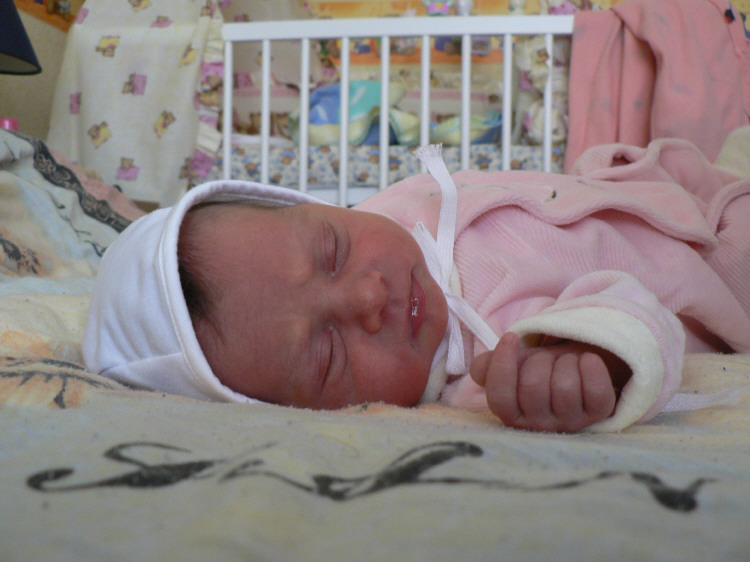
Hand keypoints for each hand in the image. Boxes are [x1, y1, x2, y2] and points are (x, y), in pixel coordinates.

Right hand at [470, 332, 622, 432]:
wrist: (575, 368)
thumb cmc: (538, 368)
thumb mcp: (511, 364)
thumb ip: (488, 366)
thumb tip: (480, 368)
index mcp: (513, 415)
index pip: (500, 398)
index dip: (502, 365)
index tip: (510, 338)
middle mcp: (540, 426)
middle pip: (533, 387)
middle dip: (539, 360)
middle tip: (545, 358)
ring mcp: (571, 423)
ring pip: (565, 387)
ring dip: (565, 362)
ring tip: (565, 362)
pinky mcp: (599, 415)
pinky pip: (596, 390)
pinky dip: (591, 366)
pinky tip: (586, 362)